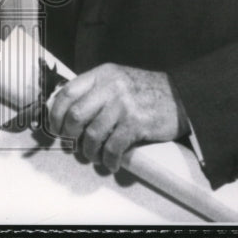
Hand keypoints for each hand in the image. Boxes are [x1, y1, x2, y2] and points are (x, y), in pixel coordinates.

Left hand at [47, 63, 182, 171]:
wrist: (182, 97)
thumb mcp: (117, 80)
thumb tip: (66, 111)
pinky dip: (108, 159)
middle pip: (76, 115)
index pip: (67, 92)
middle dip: (70, 134)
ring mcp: (124, 104)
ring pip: (92, 134)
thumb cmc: (145, 91)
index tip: (56, 127)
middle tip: (73, 144)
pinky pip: (113, 147)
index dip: (56, 113)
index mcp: (102, 74)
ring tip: (94, 156)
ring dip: (89, 151)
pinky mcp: (136, 123)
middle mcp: (111, 87)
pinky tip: (110, 162)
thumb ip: (94, 90)